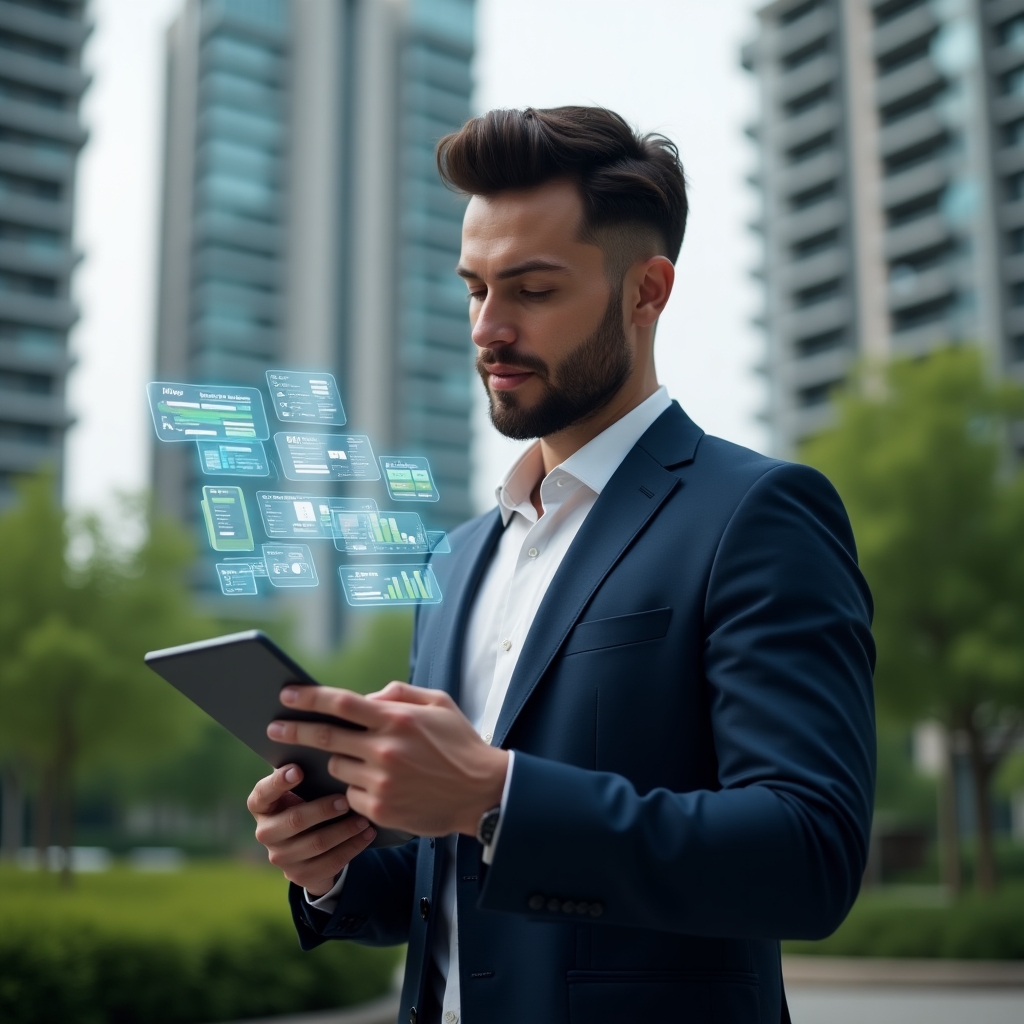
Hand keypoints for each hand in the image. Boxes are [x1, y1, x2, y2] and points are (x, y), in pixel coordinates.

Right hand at [247, 763, 375, 895]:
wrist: (310, 843)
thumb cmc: (307, 799)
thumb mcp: (301, 786)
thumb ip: (306, 770)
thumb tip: (331, 747)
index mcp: (261, 805)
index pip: (263, 793)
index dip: (279, 782)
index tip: (299, 769)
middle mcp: (265, 832)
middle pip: (294, 821)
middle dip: (323, 810)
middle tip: (346, 800)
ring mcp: (281, 857)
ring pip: (317, 843)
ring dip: (344, 830)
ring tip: (364, 818)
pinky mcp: (300, 875)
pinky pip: (330, 863)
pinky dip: (352, 847)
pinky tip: (367, 834)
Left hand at [268, 683, 508, 837]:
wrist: (483, 793)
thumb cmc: (460, 743)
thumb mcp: (438, 704)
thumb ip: (400, 694)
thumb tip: (366, 698)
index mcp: (397, 719)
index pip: (342, 703)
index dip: (310, 698)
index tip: (287, 694)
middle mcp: (385, 749)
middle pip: (325, 737)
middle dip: (294, 730)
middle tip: (273, 727)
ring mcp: (381, 781)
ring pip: (337, 767)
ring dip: (339, 761)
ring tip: (359, 760)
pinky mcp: (380, 809)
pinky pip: (349, 794)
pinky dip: (354, 788)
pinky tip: (375, 784)